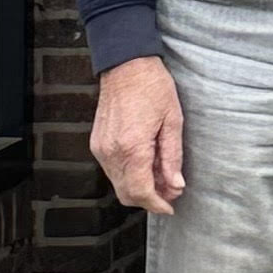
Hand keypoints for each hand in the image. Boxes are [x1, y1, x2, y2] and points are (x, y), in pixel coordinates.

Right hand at [91, 55, 186, 213]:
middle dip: (149, 199)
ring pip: (118, 184)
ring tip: (162, 175)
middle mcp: (111, 151)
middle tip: (171, 191)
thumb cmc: (153, 88)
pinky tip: (146, 164)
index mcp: (132, 147)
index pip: (141, 191)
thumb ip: (172, 157)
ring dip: (139, 187)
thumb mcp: (173, 121)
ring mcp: (101, 148)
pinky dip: (128, 175)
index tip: (170, 207)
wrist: (126, 66)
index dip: (157, 204)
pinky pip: (112, 170)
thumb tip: (176, 185)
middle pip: (127, 193)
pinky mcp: (96, 143)